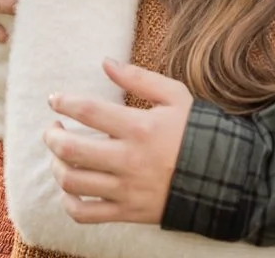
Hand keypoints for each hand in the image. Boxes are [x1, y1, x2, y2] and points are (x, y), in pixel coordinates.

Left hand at [44, 59, 190, 224]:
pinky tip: (70, 188)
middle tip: (52, 128)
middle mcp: (129, 159)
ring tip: (59, 154)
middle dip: (52, 135)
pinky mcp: (127, 212)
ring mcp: (126, 189)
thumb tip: (106, 62)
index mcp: (139, 127)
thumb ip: (138, 77)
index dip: (64, 102)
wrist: (222, 177)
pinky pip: (85, 213)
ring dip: (56, 165)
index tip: (55, 99)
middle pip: (71, 148)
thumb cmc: (195, 132)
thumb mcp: (175, 96)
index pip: (88, 111)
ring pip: (73, 181)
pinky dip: (69, 202)